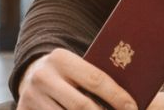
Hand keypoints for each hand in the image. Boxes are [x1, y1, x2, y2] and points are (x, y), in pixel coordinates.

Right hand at [17, 48, 137, 109]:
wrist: (31, 75)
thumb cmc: (67, 75)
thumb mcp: (77, 68)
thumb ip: (95, 78)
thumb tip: (127, 101)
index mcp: (61, 59)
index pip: (95, 79)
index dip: (117, 96)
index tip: (132, 108)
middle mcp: (43, 77)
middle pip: (82, 106)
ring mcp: (31, 97)